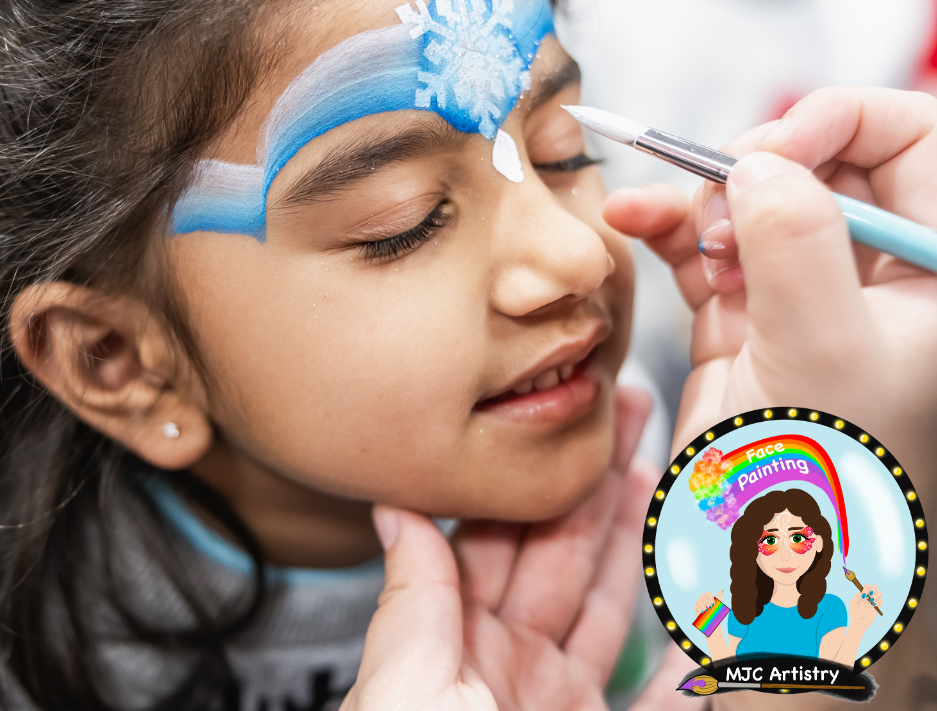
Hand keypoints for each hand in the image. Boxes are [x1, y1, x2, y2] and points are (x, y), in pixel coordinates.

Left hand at [341, 387, 690, 710]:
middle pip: (563, 555)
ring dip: (635, 536)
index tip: (562, 418)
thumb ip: (412, 605)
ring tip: (657, 468)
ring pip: (607, 603)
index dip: (534, 475)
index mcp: (453, 648)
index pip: (501, 540)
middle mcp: (509, 668)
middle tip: (626, 413)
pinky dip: (688, 647)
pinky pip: (666, 695)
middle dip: (596, 481)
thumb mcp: (405, 690)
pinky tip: (700, 593)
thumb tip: (395, 509)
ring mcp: (559, 703)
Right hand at [602, 87, 936, 457]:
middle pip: (823, 155)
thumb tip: (759, 167)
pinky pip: (699, 239)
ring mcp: (801, 289)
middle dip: (761, 159)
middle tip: (720, 191)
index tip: (776, 148)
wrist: (755, 567)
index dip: (846, 120)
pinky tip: (631, 220)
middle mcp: (874, 274)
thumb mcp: (825, 357)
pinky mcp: (739, 309)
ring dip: (699, 192)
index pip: (917, 141)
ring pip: (752, 194)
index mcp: (934, 273)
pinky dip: (662, 223)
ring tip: (676, 223)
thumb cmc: (822, 486)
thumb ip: (798, 247)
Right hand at [693, 590, 722, 616]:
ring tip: (706, 610)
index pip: (708, 593)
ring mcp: (699, 603)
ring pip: (698, 600)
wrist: (713, 622)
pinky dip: (700, 608)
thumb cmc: (716, 613)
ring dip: (702, 605)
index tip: (713, 604)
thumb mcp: (719, 606)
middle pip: (702, 595)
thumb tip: (721, 590)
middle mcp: (703, 599)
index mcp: (709, 598)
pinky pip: (696, 605)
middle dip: (706, 601)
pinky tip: (703, 612)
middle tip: (710, 607)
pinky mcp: (696, 608)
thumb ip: (719, 597)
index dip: (710, 597)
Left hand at [849, 585, 881, 627]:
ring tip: (871, 601)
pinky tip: (873, 605)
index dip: (866, 589)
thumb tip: (862, 593)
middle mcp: (868, 596)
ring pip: (879, 593)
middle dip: (873, 590)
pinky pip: (881, 601)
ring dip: (876, 596)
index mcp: (862, 594)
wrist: (860, 622)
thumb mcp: (853, 603)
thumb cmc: (855, 612)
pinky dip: (878, 602)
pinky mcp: (877, 607)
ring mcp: (873, 601)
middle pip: (875, 587)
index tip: (863, 596)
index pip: (867, 586)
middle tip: (869, 596)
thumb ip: (857, 597)